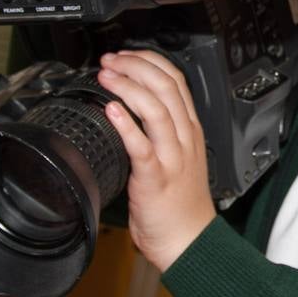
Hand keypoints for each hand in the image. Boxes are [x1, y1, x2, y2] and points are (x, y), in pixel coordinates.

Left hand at [98, 50, 215, 270]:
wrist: (189, 240)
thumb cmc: (179, 204)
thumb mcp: (177, 156)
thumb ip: (160, 132)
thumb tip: (131, 108)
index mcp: (189, 130)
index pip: (176, 80)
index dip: (149, 61)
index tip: (125, 55)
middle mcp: (184, 138)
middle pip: (166, 87)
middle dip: (135, 66)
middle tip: (111, 61)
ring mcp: (173, 157)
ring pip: (157, 109)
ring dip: (128, 88)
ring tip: (107, 77)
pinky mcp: (157, 178)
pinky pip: (142, 146)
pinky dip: (126, 125)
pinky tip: (112, 111)